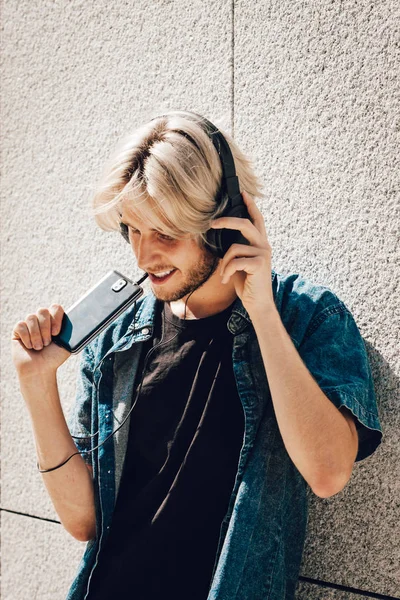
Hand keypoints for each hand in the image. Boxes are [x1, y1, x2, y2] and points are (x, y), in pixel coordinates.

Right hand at [11, 304, 70, 381]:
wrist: (40, 370)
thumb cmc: (54, 357)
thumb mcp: (68, 343)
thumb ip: (73, 331)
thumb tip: (84, 322)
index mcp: (55, 320)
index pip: (56, 307)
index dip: (56, 318)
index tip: (56, 333)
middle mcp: (42, 319)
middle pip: (42, 311)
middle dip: (45, 329)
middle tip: (47, 343)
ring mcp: (29, 324)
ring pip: (31, 317)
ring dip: (36, 336)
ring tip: (39, 347)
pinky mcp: (18, 330)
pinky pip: (21, 325)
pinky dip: (26, 338)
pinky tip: (29, 346)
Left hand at [210, 190, 274, 315]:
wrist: (258, 303)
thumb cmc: (247, 283)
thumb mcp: (240, 262)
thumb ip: (237, 249)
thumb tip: (222, 238)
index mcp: (260, 243)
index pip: (257, 219)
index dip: (250, 205)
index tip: (243, 192)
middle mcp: (264, 245)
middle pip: (245, 224)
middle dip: (227, 221)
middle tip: (212, 223)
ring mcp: (263, 254)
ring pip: (234, 248)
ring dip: (224, 263)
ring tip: (224, 275)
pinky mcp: (260, 264)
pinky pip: (235, 261)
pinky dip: (227, 272)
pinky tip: (226, 280)